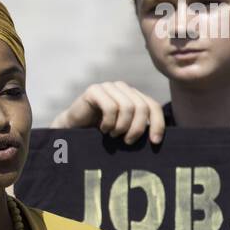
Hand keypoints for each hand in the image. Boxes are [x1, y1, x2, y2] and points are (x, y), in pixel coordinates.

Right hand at [50, 81, 165, 144]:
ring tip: (112, 135)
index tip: (154, 142)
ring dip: (121, 127)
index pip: (153, 106)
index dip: (157, 124)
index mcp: (133, 96)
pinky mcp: (94, 90)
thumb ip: (138, 127)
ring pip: (127, 107)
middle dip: (137, 128)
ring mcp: (108, 87)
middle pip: (141, 107)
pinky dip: (109, 123)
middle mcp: (123, 88)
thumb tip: (158, 139)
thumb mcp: (124, 130)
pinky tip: (102, 129)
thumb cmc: (99, 133)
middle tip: (127, 142)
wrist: (72, 129)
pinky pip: (110, 107)